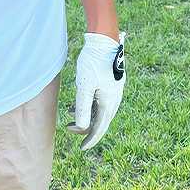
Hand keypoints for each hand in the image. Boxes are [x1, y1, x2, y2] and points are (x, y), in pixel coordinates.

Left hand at [67, 31, 125, 150]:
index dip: (90, 139)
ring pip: (102, 111)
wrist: (104, 41)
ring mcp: (114, 91)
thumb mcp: (84, 87)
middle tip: (74, 134)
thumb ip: (82, 108)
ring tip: (75, 121)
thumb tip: (81, 128)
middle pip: (102, 121)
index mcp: (108, 102)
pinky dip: (92, 108)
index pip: (99, 128)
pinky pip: (102, 102)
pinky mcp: (111, 84)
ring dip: (89, 118)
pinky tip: (82, 105)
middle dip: (89, 130)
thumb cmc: (93, 62)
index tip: (81, 148)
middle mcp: (114, 99)